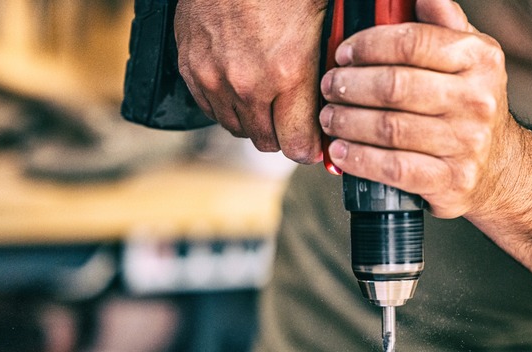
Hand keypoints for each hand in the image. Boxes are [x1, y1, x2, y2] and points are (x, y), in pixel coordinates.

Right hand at [175, 0, 326, 162]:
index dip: (309, 148)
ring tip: (267, 97)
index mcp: (288, 72)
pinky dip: (228, 105)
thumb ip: (326, 69)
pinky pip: (211, 110)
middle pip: (268, 143)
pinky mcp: (191, 70)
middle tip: (293, 117)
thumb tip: (339, 103)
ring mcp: (214, 79)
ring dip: (255, 121)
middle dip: (284, 134)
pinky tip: (241, 85)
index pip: (297, 146)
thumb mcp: (321, 23)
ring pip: (238, 129)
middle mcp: (248, 84)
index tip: (314, 142)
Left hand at [319, 0, 515, 217]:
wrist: (502, 168)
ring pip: (389, 128)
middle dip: (349, 85)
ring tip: (329, 117)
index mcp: (479, 59)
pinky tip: (341, 151)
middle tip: (329, 87)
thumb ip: (443, 23)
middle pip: (395, 86)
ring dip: (347, 122)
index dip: (368, 45)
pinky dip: (360, 159)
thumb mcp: (471, 57)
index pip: (412, 41)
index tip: (344, 54)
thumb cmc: (471, 105)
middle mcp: (477, 100)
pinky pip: (394, 168)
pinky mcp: (451, 181)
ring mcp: (465, 143)